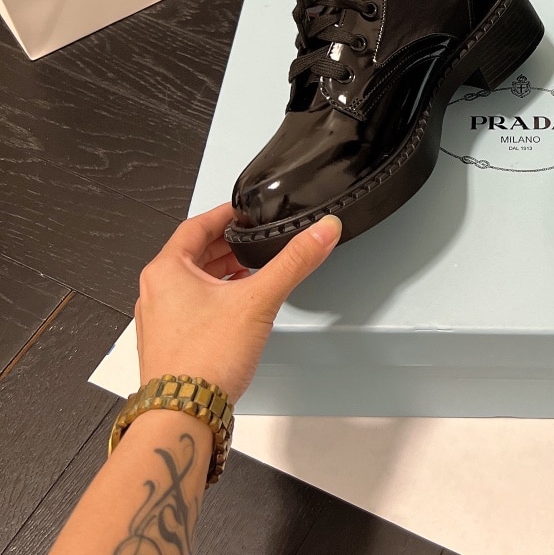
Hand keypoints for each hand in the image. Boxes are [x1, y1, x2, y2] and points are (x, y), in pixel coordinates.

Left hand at [134, 203, 340, 401]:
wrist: (183, 417)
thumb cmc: (204, 360)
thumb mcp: (259, 299)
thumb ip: (294, 262)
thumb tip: (322, 231)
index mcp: (166, 271)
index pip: (196, 225)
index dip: (225, 215)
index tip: (245, 212)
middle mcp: (155, 293)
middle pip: (193, 253)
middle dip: (226, 246)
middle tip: (253, 241)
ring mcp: (158, 320)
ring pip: (191, 282)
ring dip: (220, 273)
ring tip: (250, 272)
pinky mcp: (168, 343)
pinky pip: (190, 307)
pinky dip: (213, 298)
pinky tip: (237, 309)